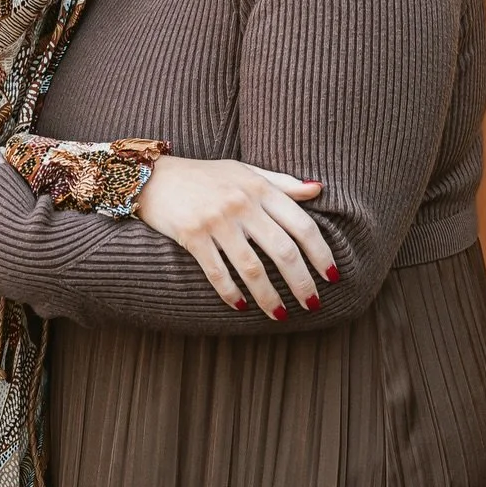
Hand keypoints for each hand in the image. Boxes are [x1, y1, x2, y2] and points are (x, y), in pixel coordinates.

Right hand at [135, 157, 332, 317]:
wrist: (153, 177)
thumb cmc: (205, 176)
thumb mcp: (244, 172)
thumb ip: (281, 183)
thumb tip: (318, 189)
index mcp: (259, 187)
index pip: (301, 224)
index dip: (321, 252)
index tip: (332, 275)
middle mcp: (241, 203)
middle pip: (282, 250)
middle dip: (302, 281)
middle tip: (313, 303)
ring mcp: (216, 220)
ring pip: (252, 268)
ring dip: (269, 296)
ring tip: (281, 315)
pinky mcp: (192, 236)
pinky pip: (217, 272)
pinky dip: (231, 293)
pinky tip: (241, 306)